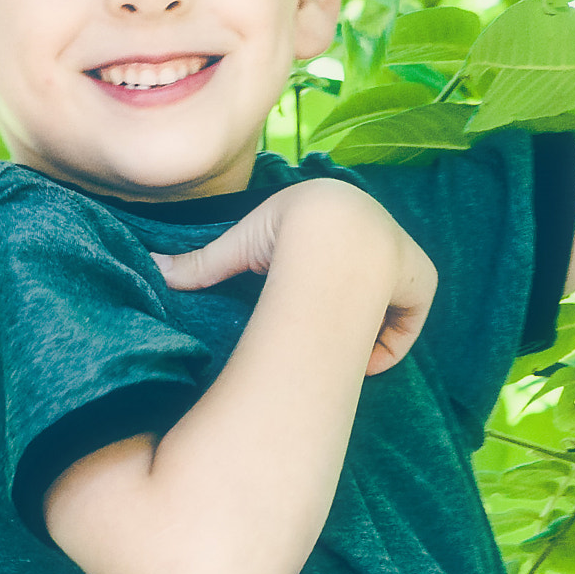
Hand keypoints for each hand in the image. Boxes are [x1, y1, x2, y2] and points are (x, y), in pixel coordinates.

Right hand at [153, 180, 438, 373]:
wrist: (326, 230)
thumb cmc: (279, 232)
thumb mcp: (237, 247)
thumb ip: (201, 263)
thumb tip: (151, 267)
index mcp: (339, 216)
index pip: (340, 255)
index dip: (324, 288)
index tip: (308, 316)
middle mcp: (378, 228)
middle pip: (370, 280)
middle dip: (351, 309)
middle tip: (326, 339)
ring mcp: (403, 251)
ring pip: (394, 298)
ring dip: (372, 326)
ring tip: (344, 352)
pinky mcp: (422, 275)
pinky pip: (413, 312)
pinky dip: (392, 338)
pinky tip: (365, 357)